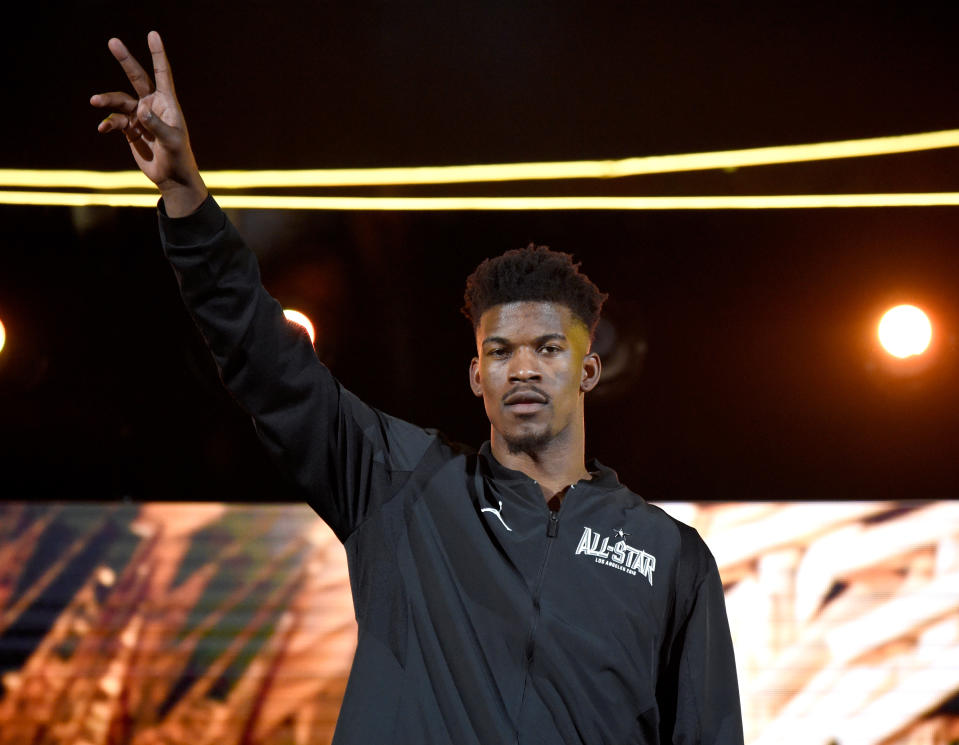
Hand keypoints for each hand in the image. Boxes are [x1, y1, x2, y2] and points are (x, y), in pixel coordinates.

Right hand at [91, 31, 206, 216]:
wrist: (171, 177)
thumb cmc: (178, 158)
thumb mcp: (171, 142)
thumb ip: (157, 125)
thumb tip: (142, 111)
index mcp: (167, 103)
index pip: (162, 74)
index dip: (157, 54)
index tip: (152, 34)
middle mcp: (152, 105)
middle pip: (137, 77)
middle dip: (125, 60)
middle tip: (113, 41)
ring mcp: (140, 116)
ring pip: (120, 100)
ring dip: (107, 99)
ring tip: (94, 100)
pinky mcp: (130, 129)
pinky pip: (114, 120)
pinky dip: (108, 123)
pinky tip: (102, 128)